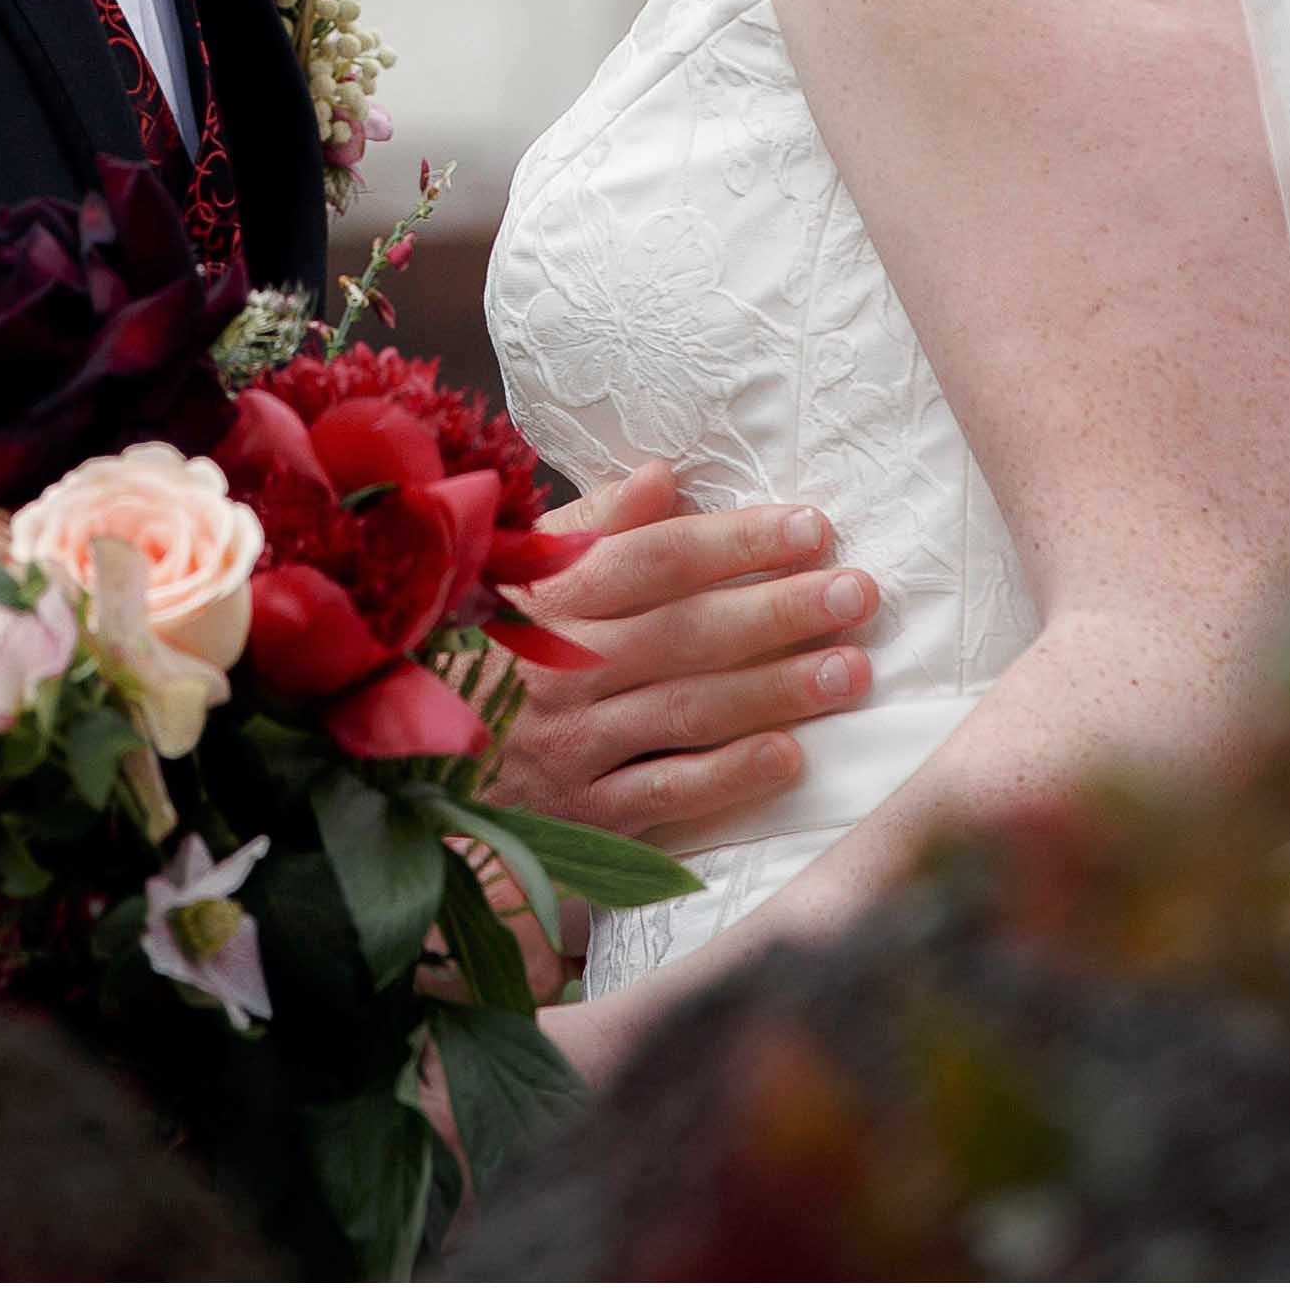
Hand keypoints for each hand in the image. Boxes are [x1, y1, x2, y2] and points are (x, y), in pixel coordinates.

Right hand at [492, 459, 881, 857]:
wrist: (432, 780)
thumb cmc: (500, 659)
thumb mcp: (522, 579)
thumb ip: (594, 527)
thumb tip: (662, 476)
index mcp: (549, 601)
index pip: (657, 559)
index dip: (737, 541)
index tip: (813, 527)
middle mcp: (560, 669)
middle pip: (684, 630)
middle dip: (778, 609)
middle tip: (857, 593)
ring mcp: (572, 744)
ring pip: (686, 708)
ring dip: (775, 689)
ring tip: (851, 670)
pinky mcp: (585, 814)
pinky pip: (665, 790)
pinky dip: (728, 774)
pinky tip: (789, 756)